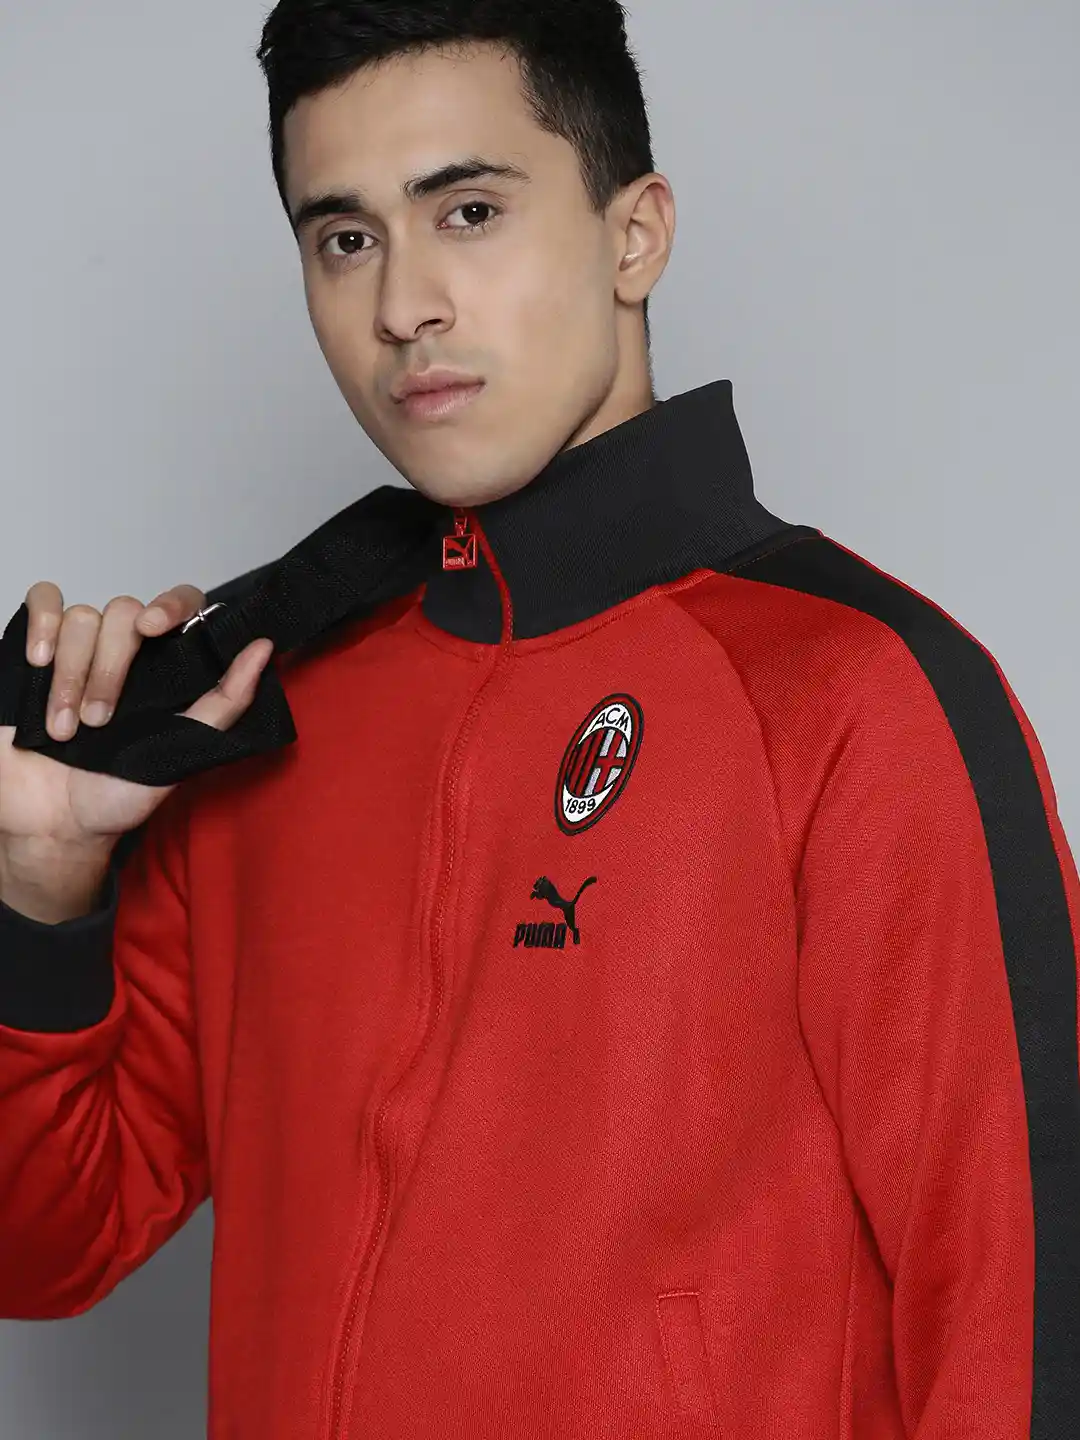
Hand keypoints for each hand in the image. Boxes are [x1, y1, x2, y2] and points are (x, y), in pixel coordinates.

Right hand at [0, 581, 273, 918]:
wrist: (55, 823)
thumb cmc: (119, 794)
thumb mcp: (181, 755)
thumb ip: (224, 704)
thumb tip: (263, 650)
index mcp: (163, 669)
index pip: (181, 605)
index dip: (171, 604)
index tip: (155, 626)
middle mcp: (123, 652)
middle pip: (122, 612)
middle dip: (110, 669)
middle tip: (99, 722)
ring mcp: (78, 650)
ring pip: (80, 618)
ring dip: (71, 673)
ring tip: (65, 728)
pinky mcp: (33, 652)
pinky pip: (41, 602)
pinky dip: (40, 625)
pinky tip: (39, 661)